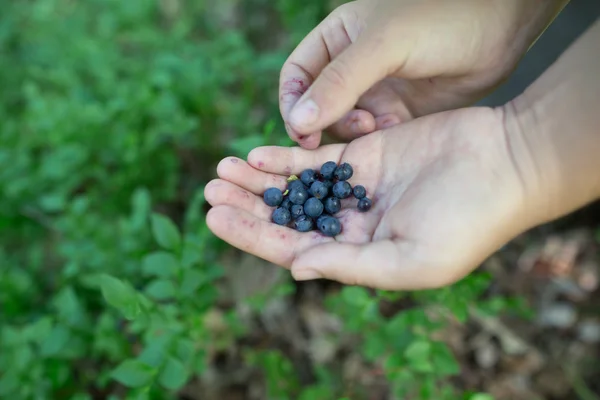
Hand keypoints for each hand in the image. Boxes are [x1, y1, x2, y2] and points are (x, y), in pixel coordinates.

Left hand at [204, 107, 533, 289]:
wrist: (504, 165)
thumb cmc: (467, 222)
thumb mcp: (410, 260)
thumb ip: (351, 265)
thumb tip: (296, 268)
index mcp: (360, 256)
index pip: (293, 249)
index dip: (252, 236)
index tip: (214, 219)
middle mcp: (352, 225)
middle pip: (287, 216)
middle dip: (247, 205)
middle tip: (209, 189)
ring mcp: (357, 188)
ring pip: (295, 186)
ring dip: (258, 179)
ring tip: (221, 169)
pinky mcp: (366, 155)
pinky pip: (317, 158)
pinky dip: (286, 156)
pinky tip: (256, 154)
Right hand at [280, 0, 566, 148]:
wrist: (501, 27)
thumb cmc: (440, 20)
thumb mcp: (383, 46)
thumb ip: (339, 82)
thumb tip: (298, 122)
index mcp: (336, 41)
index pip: (296, 78)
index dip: (293, 105)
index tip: (301, 130)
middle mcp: (351, 68)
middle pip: (317, 108)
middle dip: (326, 122)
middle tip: (352, 128)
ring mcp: (375, 91)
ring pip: (345, 125)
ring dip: (354, 133)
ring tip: (377, 126)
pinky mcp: (399, 112)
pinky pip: (374, 135)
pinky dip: (378, 138)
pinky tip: (395, 129)